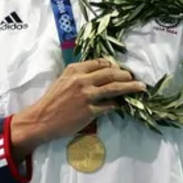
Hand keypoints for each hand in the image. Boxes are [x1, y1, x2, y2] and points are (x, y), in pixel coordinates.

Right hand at [10, 58, 145, 156]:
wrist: (42, 119)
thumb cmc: (52, 100)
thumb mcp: (64, 80)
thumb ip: (80, 75)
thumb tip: (102, 73)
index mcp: (75, 70)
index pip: (101, 63)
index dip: (114, 65)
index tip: (121, 69)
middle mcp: (82, 80)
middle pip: (111, 73)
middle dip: (126, 75)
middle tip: (134, 78)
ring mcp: (87, 96)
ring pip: (114, 88)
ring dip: (130, 87)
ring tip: (140, 87)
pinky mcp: (90, 111)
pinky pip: (110, 106)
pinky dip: (118, 104)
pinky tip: (123, 104)